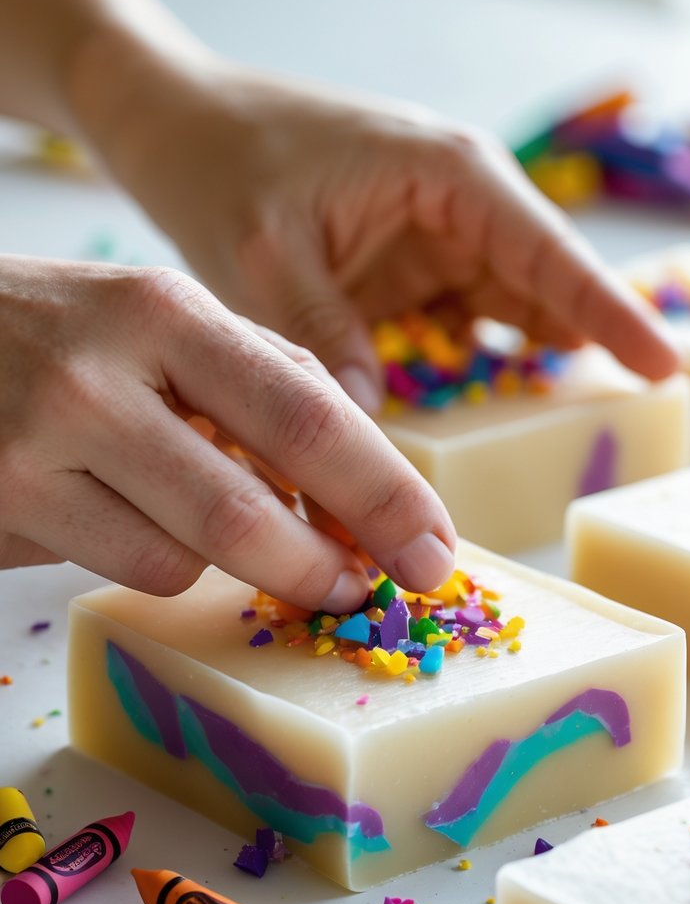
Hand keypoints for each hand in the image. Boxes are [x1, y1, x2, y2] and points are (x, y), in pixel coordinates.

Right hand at [0, 256, 454, 604]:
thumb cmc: (54, 327)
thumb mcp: (157, 317)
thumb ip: (260, 381)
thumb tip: (361, 482)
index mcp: (163, 311)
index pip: (307, 416)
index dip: (386, 495)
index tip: (435, 549)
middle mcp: (98, 378)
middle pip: (250, 511)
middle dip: (324, 568)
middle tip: (361, 592)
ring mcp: (37, 451)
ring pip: (184, 561)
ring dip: (231, 568)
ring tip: (228, 533)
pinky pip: (120, 573)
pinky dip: (155, 562)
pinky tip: (130, 520)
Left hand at [70, 35, 683, 413]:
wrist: (177, 126)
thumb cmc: (223, 163)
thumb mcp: (264, 255)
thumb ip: (323, 337)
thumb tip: (371, 430)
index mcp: (447, 176)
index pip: (548, 251)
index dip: (609, 314)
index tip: (664, 367)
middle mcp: (459, 207)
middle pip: (543, 290)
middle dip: (581, 352)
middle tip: (621, 425)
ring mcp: (436, 242)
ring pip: (509, 317)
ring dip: (525, 374)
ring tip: (551, 438)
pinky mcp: (410, 275)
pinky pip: (461, 332)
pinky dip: (468, 374)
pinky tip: (475, 422)